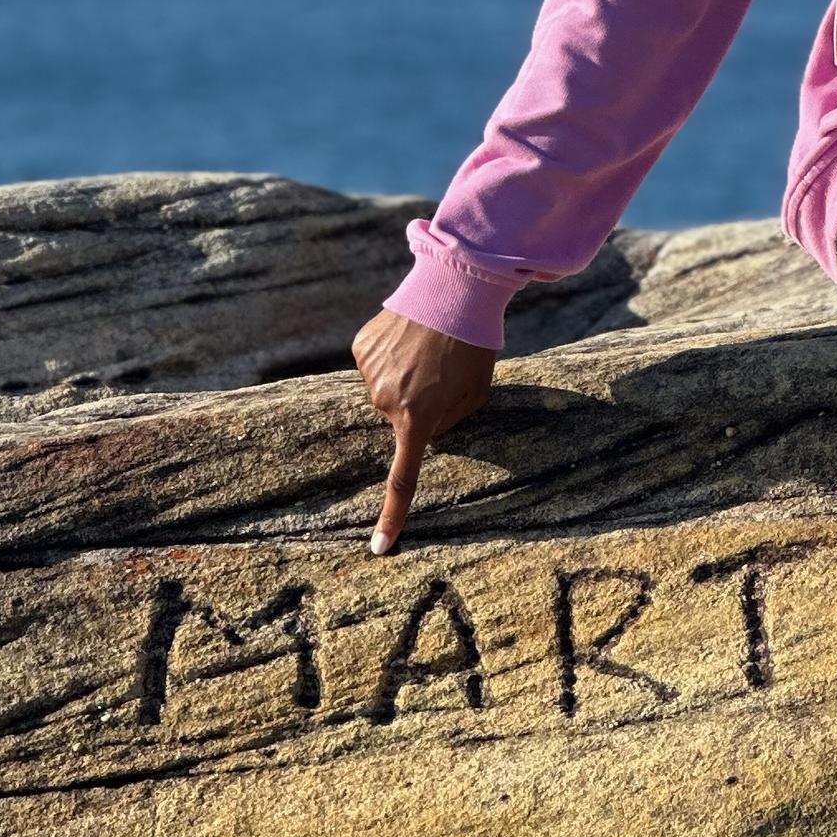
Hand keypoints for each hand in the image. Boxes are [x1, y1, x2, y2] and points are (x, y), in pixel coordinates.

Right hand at [350, 312, 495, 549]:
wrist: (455, 288)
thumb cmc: (474, 346)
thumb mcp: (475, 394)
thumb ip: (449, 421)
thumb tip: (423, 429)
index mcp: (419, 419)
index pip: (402, 479)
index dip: (392, 516)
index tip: (379, 547)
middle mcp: (387, 401)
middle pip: (399, 418)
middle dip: (417, 404)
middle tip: (439, 373)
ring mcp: (370, 373)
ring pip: (384, 391)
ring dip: (403, 377)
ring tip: (425, 349)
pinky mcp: (361, 348)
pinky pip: (374, 364)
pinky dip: (389, 355)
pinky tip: (408, 336)